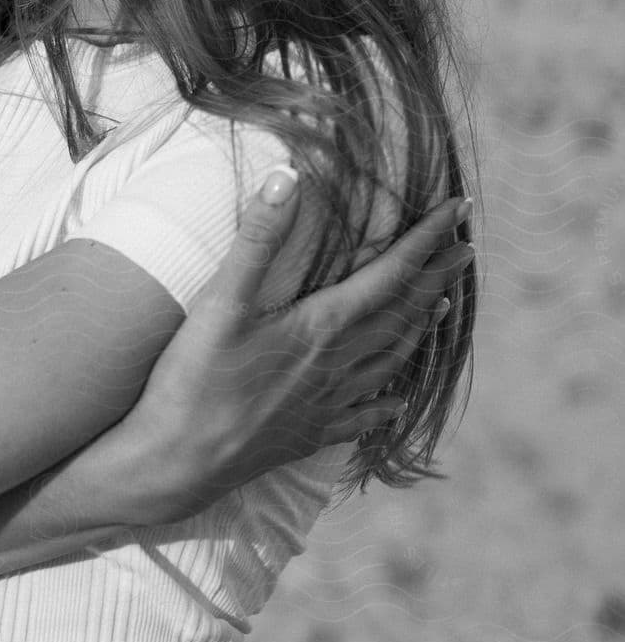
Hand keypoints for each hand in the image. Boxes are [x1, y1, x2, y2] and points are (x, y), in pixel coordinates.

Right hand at [120, 172, 472, 518]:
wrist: (174, 464)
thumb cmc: (192, 382)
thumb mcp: (219, 303)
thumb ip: (256, 240)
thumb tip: (288, 177)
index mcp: (321, 327)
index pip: (391, 274)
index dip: (427, 240)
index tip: (459, 210)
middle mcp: (336, 365)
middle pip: (402, 313)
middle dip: (436, 277)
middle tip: (465, 248)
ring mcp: (327, 404)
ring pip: (391, 359)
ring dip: (420, 328)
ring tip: (443, 307)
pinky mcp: (309, 434)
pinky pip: (364, 414)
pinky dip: (388, 399)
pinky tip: (397, 400)